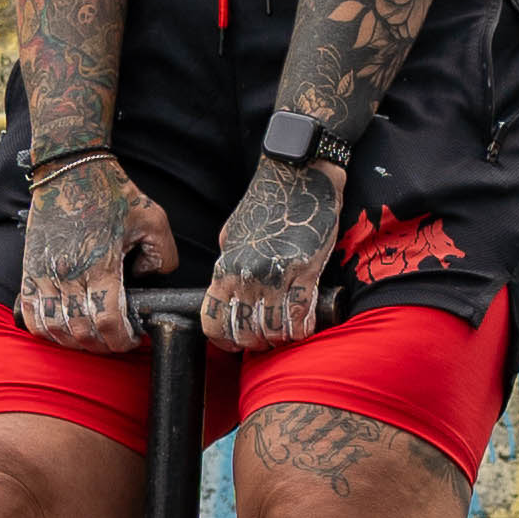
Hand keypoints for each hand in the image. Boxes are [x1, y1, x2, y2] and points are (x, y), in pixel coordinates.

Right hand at [18, 149, 177, 350]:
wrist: (69, 168)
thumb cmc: (110, 191)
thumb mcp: (153, 219)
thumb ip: (164, 256)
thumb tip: (153, 278)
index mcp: (100, 264)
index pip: (107, 321)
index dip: (122, 339)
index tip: (132, 337)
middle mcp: (68, 273)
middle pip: (81, 332)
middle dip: (104, 344)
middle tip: (117, 339)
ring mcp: (43, 273)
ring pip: (54, 329)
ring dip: (75, 341)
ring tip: (92, 335)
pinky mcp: (29, 269)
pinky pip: (30, 313)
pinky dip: (46, 329)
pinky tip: (63, 326)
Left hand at [203, 152, 345, 354]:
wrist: (296, 174)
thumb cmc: (267, 202)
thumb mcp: (233, 233)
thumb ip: (228, 263)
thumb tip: (228, 287)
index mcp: (225, 267)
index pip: (213, 322)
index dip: (224, 340)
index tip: (235, 342)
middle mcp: (247, 275)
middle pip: (244, 333)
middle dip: (255, 343)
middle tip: (266, 339)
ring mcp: (276, 275)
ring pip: (273, 330)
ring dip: (281, 338)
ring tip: (286, 332)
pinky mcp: (305, 270)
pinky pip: (301, 316)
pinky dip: (302, 328)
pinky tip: (304, 326)